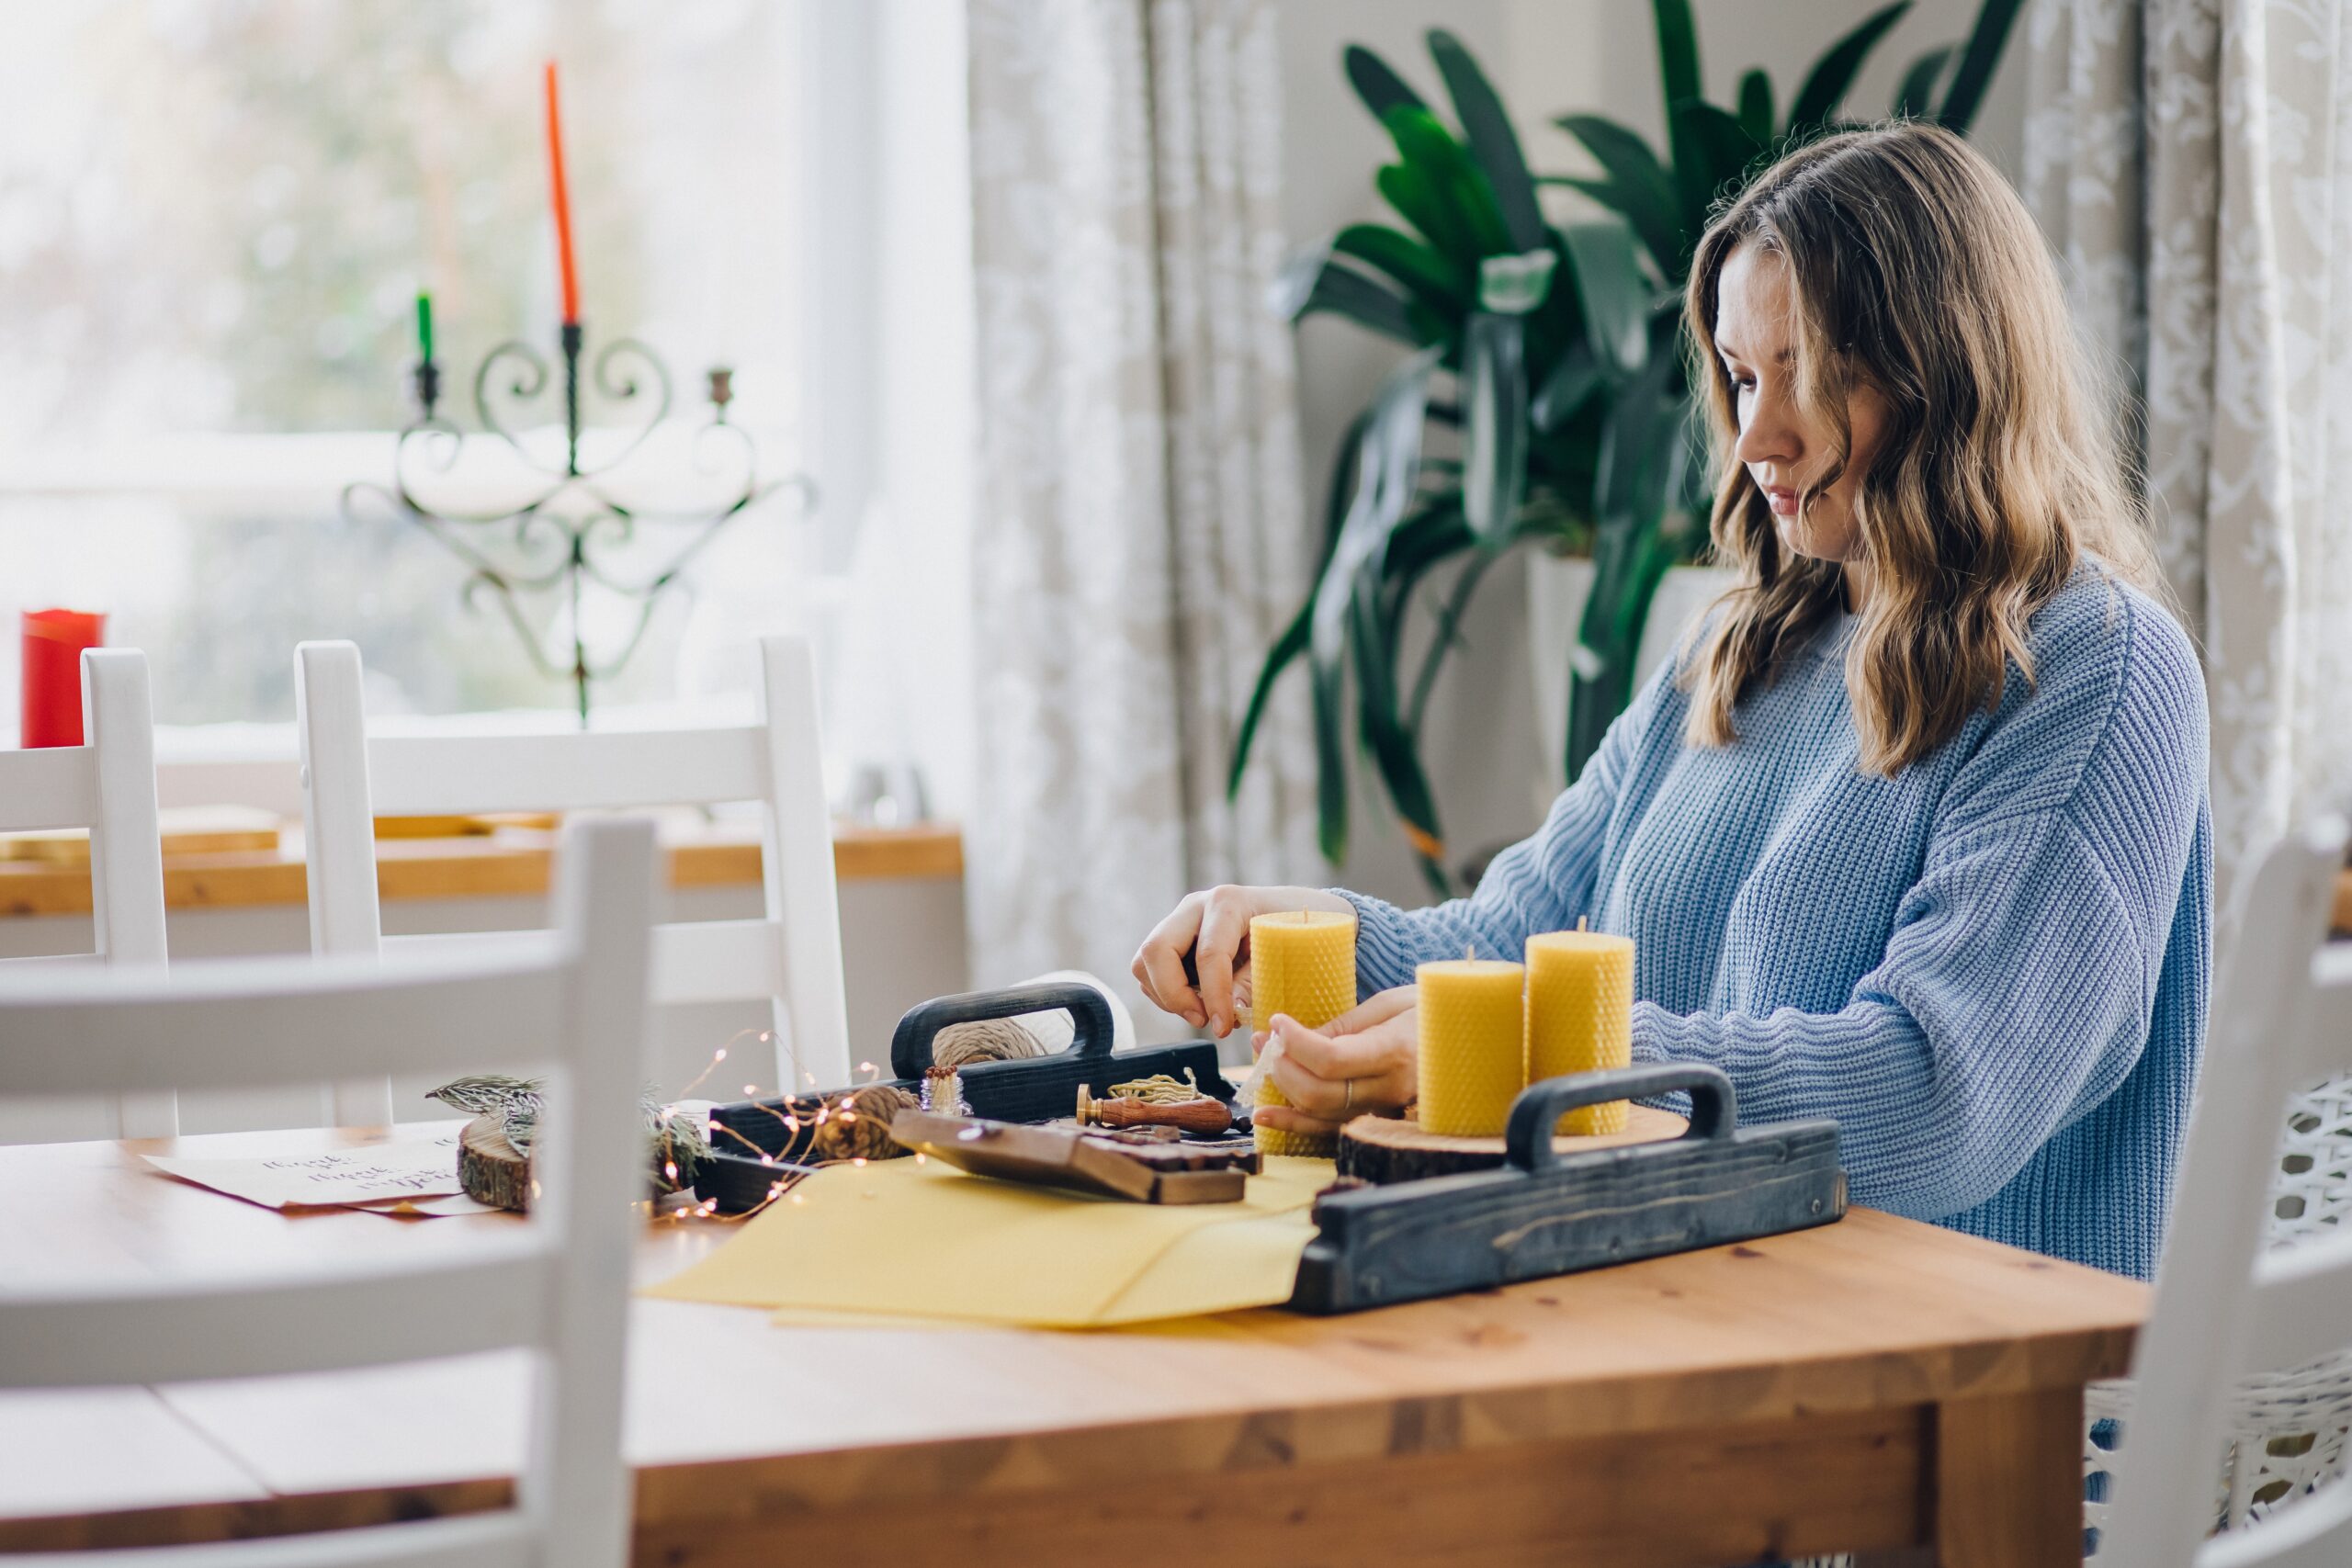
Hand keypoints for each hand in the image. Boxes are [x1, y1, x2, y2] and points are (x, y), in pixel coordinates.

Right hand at [1131, 884, 1352, 1036]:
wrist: (1293, 912)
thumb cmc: (1295, 932)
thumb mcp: (1285, 955)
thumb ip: (1256, 982)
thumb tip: (1231, 1011)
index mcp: (1228, 903)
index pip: (1209, 954)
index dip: (1214, 996)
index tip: (1224, 1027)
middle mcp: (1195, 906)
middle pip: (1156, 950)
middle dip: (1173, 994)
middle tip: (1203, 1020)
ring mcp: (1178, 921)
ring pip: (1144, 964)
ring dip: (1167, 997)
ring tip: (1203, 1012)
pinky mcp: (1171, 939)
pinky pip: (1149, 972)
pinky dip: (1166, 994)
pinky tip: (1198, 1001)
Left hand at [1254, 986, 1418, 1136]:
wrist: (1470, 1040)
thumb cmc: (1431, 1013)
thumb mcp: (1392, 1004)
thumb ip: (1345, 1025)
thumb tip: (1300, 1037)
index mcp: (1394, 1051)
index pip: (1330, 1058)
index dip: (1294, 1042)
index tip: (1277, 1021)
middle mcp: (1388, 1088)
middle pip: (1318, 1090)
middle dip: (1282, 1065)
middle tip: (1268, 1039)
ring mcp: (1383, 1110)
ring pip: (1319, 1112)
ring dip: (1281, 1087)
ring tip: (1265, 1057)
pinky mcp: (1377, 1120)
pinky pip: (1328, 1130)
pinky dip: (1293, 1124)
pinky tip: (1266, 1114)